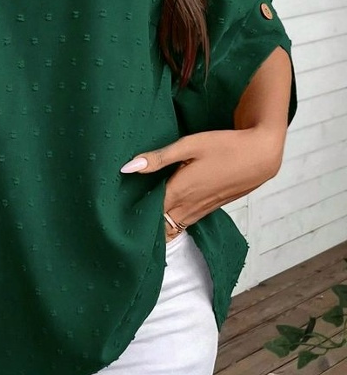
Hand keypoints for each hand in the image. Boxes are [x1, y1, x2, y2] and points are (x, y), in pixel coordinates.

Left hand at [120, 126, 285, 237]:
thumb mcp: (190, 145)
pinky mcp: (209, 209)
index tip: (114, 216)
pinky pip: (184, 222)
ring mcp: (200, 210)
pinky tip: (162, 215)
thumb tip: (127, 168)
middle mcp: (188, 206)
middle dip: (142, 228)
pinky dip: (171, 223)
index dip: (131, 218)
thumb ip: (159, 157)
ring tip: (136, 223)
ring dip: (157, 227)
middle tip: (120, 224)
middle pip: (159, 227)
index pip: (148, 214)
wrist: (261, 155)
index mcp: (179, 191)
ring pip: (172, 227)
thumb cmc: (226, 145)